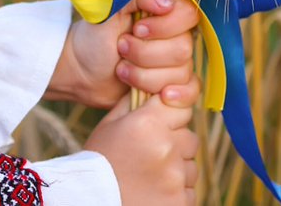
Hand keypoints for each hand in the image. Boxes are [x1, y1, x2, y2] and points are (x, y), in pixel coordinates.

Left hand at [46, 0, 198, 107]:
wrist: (82, 72)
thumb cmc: (94, 38)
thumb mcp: (109, 10)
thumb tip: (165, 3)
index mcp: (164, 10)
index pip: (188, 14)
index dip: (163, 26)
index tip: (136, 29)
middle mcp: (176, 35)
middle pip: (183, 48)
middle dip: (145, 54)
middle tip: (121, 48)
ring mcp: (176, 62)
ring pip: (180, 73)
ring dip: (143, 75)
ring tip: (121, 69)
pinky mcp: (172, 84)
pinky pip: (190, 90)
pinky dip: (173, 94)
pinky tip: (156, 95)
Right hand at [85, 80, 200, 205]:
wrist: (89, 201)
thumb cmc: (97, 162)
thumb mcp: (110, 125)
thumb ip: (135, 102)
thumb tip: (153, 85)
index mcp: (148, 123)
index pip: (182, 107)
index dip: (171, 116)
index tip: (159, 127)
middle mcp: (166, 147)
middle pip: (189, 137)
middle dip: (175, 144)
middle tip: (150, 156)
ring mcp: (175, 177)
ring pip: (190, 165)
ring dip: (176, 169)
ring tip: (149, 176)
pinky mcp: (180, 201)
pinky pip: (189, 190)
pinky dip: (176, 192)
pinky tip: (153, 192)